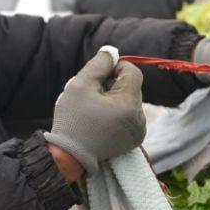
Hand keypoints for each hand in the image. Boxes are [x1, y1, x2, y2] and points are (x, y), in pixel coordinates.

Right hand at [44, 51, 145, 175]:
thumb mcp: (80, 85)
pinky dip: (117, 113)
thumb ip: (98, 64)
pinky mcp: (135, 139)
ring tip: (95, 111)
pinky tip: (101, 121)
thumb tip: (112, 52)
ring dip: (114, 99)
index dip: (115, 68)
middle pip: (131, 86)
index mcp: (129, 105)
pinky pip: (130, 115)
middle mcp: (139, 119)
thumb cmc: (72, 119)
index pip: (132, 72)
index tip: (98, 79)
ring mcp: (138, 131)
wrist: (70, 156)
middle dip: (113, 86)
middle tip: (92, 97)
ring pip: (130, 100)